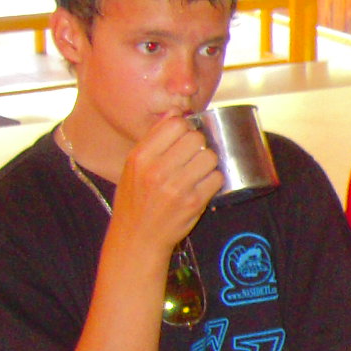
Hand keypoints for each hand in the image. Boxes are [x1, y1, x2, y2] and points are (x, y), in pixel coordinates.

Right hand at [113, 115, 221, 250]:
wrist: (137, 237)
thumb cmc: (135, 200)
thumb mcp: (133, 167)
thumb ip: (153, 140)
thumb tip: (175, 113)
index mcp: (140, 157)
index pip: (175, 124)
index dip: (185, 128)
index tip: (184, 138)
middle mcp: (158, 170)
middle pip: (196, 138)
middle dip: (198, 145)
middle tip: (192, 157)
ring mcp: (177, 187)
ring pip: (210, 157)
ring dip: (208, 163)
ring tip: (197, 172)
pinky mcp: (194, 202)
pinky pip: (217, 178)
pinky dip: (214, 180)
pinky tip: (202, 186)